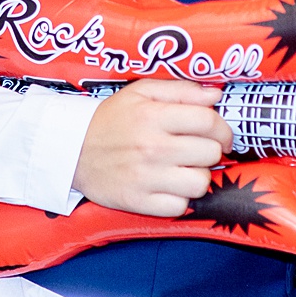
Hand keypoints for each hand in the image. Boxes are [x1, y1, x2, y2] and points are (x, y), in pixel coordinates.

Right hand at [73, 80, 233, 217]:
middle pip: (210, 153)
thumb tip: (215, 95)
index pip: (208, 121)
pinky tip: (168, 187)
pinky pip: (179, 206)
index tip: (221, 135)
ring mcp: (145, 177)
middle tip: (196, 151)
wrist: (72, 150)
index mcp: (154, 116)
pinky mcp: (137, 201)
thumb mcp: (141, 92)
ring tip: (183, 170)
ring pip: (200, 183)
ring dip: (197, 177)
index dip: (223, 128)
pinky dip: (178, 199)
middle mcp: (152, 147)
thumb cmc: (111, 118)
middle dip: (209, 151)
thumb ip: (180, 90)